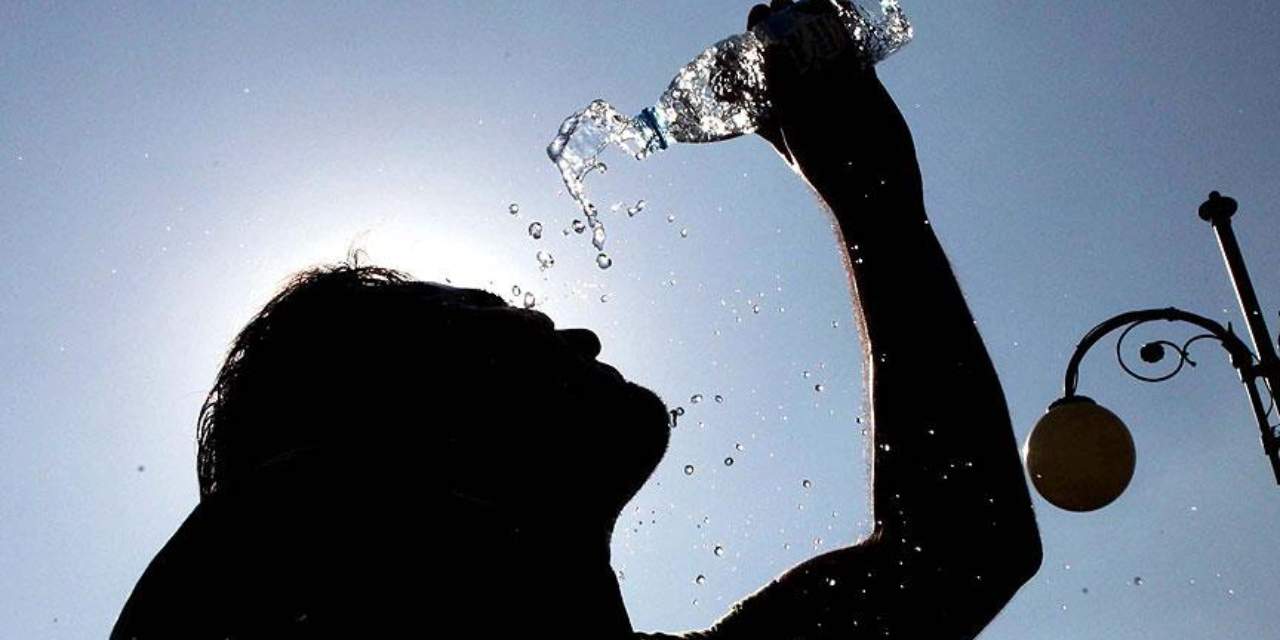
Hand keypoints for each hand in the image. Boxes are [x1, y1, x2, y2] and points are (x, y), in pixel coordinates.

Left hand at [746, 0, 915, 185]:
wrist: (874, 186)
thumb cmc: (823, 166)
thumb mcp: (794, 125)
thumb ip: (782, 87)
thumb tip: (770, 47)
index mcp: (777, 105)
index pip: (760, 65)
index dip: (756, 39)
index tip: (757, 14)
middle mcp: (803, 93)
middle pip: (790, 47)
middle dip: (785, 21)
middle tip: (781, 0)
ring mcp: (833, 86)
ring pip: (821, 44)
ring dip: (815, 19)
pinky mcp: (862, 81)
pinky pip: (853, 48)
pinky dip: (848, 27)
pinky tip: (841, 5)